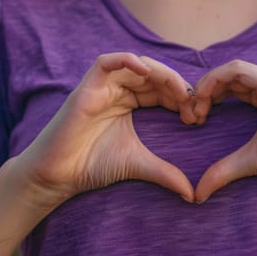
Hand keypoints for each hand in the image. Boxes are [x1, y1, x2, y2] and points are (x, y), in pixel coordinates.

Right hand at [13, 53, 195, 204]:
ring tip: (179, 92)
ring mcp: (102, 87)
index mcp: (130, 102)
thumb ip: (166, 174)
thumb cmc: (93, 166)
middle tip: (194, 105)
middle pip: (153, 75)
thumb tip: (193, 195)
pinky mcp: (86, 88)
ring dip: (161, 74)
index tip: (198, 117)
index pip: (161, 90)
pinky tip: (145, 71)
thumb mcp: (139, 165)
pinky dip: (126, 60)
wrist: (58, 176)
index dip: (182, 98)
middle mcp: (117, 91)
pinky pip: (105, 62)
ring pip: (136, 65)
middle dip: (177, 86)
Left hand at [192, 60, 256, 202]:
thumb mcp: (249, 163)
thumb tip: (197, 194)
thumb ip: (223, 171)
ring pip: (231, 69)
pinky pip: (241, 71)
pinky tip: (206, 99)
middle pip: (226, 77)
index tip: (193, 120)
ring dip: (207, 84)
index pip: (227, 87)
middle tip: (190, 116)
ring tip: (196, 108)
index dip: (205, 98)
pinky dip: (218, 79)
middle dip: (202, 92)